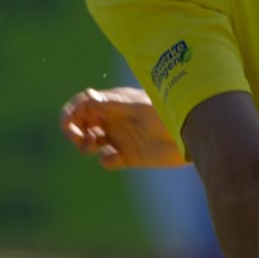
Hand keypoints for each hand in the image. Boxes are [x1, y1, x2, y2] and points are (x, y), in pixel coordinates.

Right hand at [58, 87, 184, 167]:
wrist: (190, 133)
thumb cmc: (167, 111)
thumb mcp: (138, 105)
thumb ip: (113, 103)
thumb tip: (87, 97)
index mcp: (113, 103)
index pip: (82, 105)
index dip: (70, 114)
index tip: (67, 125)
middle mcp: (113, 119)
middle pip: (82, 124)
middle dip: (74, 131)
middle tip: (78, 138)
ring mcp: (120, 138)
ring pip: (90, 142)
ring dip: (85, 145)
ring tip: (93, 145)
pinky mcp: (128, 156)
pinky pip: (107, 159)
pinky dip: (106, 159)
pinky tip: (116, 157)